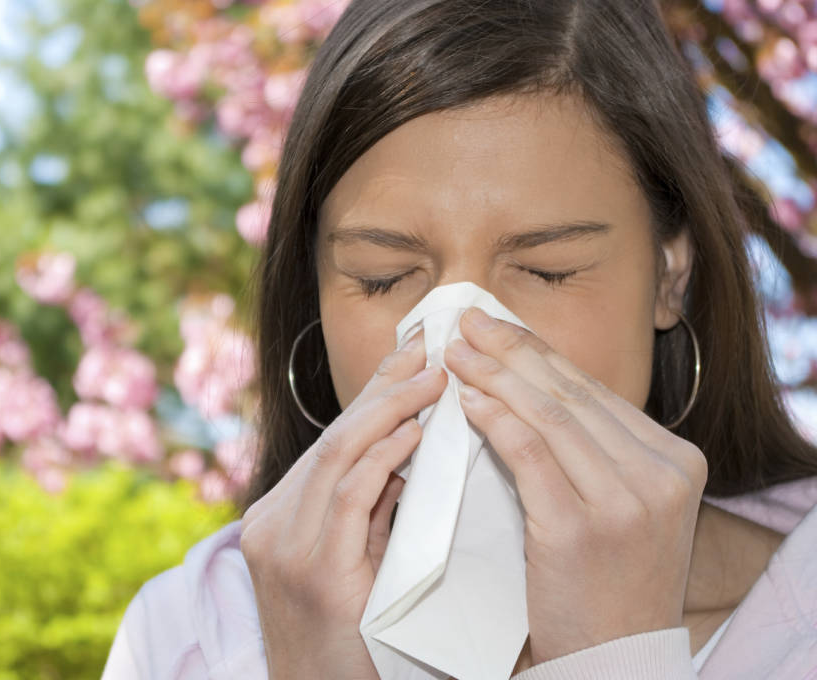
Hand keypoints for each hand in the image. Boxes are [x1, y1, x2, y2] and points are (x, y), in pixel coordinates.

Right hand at [241, 329, 446, 678]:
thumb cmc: (348, 640)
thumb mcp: (349, 563)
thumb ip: (368, 510)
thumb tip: (410, 453)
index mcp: (278, 517)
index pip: (331, 441)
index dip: (371, 394)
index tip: (409, 355)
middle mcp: (273, 524)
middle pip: (333, 437)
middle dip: (383, 388)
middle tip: (426, 350)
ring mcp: (288, 548)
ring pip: (337, 455)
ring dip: (390, 411)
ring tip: (433, 380)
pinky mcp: (316, 575)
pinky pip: (350, 498)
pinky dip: (384, 459)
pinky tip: (415, 434)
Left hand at [443, 307, 706, 664]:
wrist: (615, 658)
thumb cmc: (607, 581)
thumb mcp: (623, 505)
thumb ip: (593, 449)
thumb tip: (527, 382)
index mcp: (676, 459)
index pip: (594, 390)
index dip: (539, 352)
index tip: (497, 326)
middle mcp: (661, 473)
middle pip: (571, 394)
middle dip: (512, 351)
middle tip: (466, 322)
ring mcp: (626, 501)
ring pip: (549, 415)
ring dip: (494, 376)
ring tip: (455, 353)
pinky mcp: (581, 528)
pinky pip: (529, 455)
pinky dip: (494, 420)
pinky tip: (466, 400)